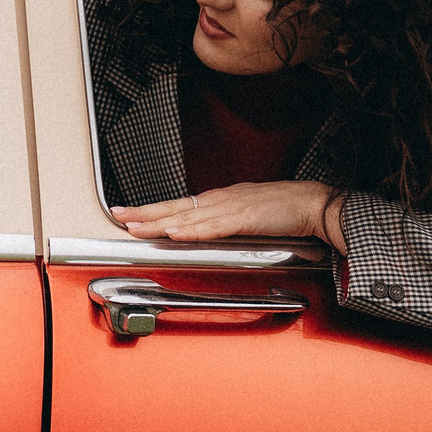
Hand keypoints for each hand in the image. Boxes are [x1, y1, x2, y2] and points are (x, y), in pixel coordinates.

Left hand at [113, 180, 339, 244]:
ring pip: (187, 216)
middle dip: (144, 212)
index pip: (179, 205)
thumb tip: (207, 230)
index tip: (128, 212)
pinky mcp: (245, 218)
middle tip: (118, 214)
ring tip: (136, 226)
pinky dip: (192, 230)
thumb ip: (226, 221)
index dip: (152, 209)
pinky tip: (176, 232)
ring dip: (159, 222)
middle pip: (175, 207)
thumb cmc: (286, 209)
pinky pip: (213, 226)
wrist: (313, 203)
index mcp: (221, 199)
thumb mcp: (248, 214)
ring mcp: (231, 207)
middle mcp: (221, 199)